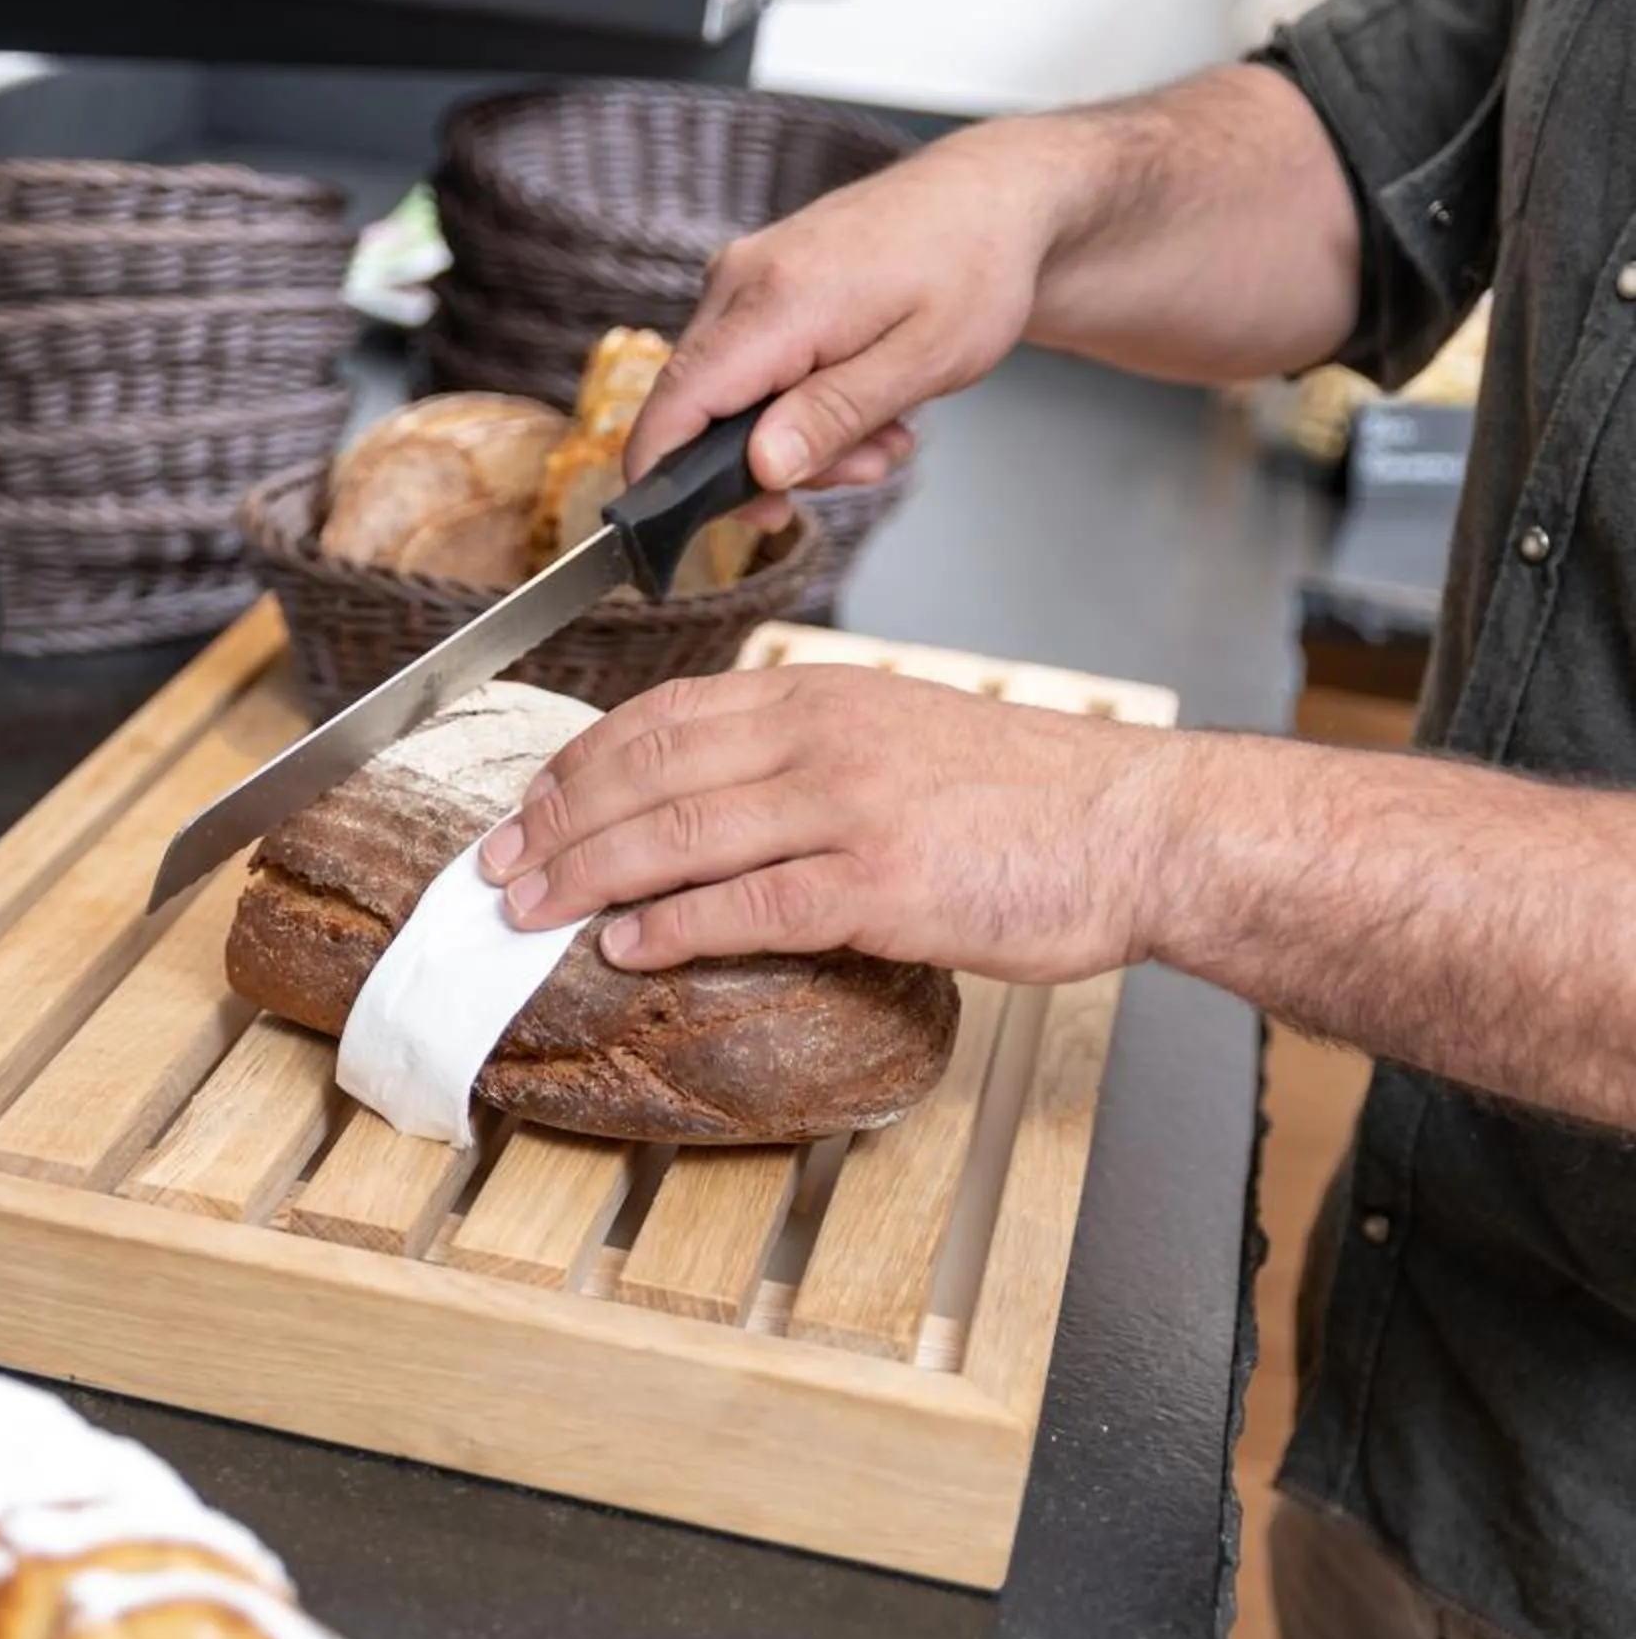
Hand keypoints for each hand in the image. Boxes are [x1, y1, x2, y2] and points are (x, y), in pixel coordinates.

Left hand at [472, 664, 1185, 981]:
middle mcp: (822, 736)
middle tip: (496, 864)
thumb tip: (710, 798)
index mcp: (823, 693)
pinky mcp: (878, 881)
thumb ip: (808, 755)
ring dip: (585, 876)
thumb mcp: (902, 736)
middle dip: (554, 822)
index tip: (528, 804)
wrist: (1141, 828)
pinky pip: (745, 904)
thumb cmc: (1030, 798)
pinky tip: (624, 946)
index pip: (665, 716)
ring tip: (528, 910)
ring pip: (676, 834)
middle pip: (648, 771)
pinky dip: (671, 926)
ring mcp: (848, 806)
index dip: (579, 763)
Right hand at [622, 129, 1078, 526]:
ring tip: (885, 431)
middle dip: (771, 463)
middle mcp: (739, 281)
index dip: (662, 479)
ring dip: (799, 435)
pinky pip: (750, 365)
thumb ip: (833, 416)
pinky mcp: (756, 282)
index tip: (681, 529)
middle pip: (699, 411)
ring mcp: (743, 277)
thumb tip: (760, 467)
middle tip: (863, 468)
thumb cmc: (975, 267)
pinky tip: (862, 395)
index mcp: (775, 300)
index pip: (675, 404)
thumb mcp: (923, 360)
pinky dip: (798, 398)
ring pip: (728, 396)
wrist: (995, 195)